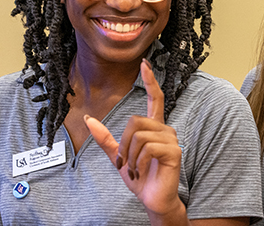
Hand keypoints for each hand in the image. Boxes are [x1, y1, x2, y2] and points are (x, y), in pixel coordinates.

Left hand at [84, 59, 183, 217]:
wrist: (153, 199)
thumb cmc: (140, 178)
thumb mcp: (119, 156)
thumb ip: (106, 138)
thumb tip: (89, 119)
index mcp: (154, 128)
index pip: (155, 99)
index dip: (150, 81)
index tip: (145, 64)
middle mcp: (165, 130)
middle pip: (136, 120)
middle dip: (123, 143)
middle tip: (124, 162)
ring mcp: (172, 140)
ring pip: (139, 135)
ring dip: (129, 156)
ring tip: (133, 169)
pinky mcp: (174, 152)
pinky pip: (147, 148)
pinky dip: (137, 162)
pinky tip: (140, 172)